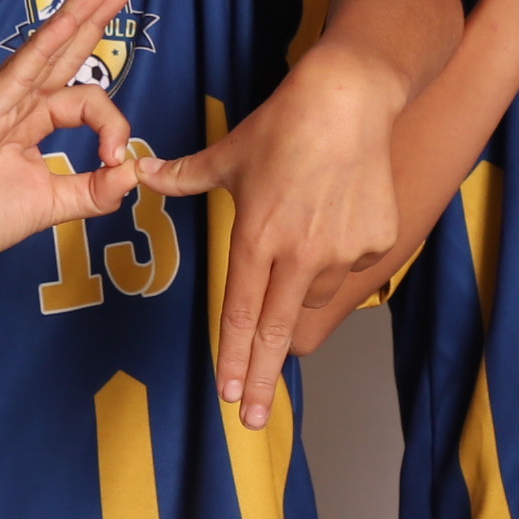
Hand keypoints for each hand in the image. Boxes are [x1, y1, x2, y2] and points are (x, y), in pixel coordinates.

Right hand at [0, 0, 143, 277]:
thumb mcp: (52, 204)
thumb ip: (93, 190)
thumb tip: (133, 174)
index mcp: (30, 119)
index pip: (81, 99)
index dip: (112, 124)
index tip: (117, 160)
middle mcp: (14, 102)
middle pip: (61, 52)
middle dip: (92, 17)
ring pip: (43, 52)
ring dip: (75, 17)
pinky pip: (18, 74)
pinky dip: (44, 46)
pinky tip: (68, 23)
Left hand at [138, 40, 407, 426]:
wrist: (349, 98)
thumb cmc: (284, 124)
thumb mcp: (227, 154)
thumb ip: (184, 176)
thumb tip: (143, 175)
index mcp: (257, 237)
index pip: (241, 313)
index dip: (234, 358)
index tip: (230, 396)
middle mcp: (299, 253)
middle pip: (277, 331)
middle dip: (263, 380)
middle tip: (254, 420)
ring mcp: (340, 250)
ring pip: (314, 293)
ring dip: (300, 290)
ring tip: (301, 241)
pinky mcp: (375, 240)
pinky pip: (350, 266)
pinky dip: (337, 257)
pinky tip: (334, 219)